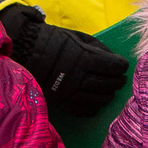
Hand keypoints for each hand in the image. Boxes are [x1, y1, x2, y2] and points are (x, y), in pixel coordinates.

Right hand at [0, 3, 128, 116]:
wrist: (26, 50)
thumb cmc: (55, 41)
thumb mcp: (80, 37)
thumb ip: (100, 49)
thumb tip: (116, 60)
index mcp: (84, 58)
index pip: (114, 67)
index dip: (122, 66)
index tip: (122, 65)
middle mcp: (78, 77)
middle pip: (109, 85)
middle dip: (118, 81)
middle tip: (120, 78)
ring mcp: (69, 92)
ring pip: (99, 100)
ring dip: (108, 95)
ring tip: (109, 89)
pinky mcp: (61, 102)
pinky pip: (83, 110)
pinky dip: (93, 107)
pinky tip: (95, 101)